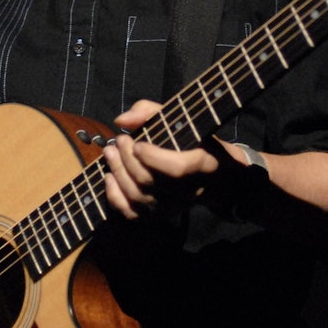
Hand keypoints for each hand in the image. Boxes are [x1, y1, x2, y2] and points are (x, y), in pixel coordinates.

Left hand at [103, 99, 263, 221]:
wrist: (218, 177)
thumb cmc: (196, 141)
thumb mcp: (181, 119)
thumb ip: (150, 112)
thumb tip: (121, 120)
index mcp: (202, 164)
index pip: (176, 169)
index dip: (152, 157)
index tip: (136, 142)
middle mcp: (189, 191)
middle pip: (150, 181)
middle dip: (127, 159)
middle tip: (118, 140)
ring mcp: (174, 206)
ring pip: (138, 197)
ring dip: (118, 172)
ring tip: (110, 152)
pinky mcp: (161, 215)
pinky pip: (133, 214)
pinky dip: (115, 197)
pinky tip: (109, 177)